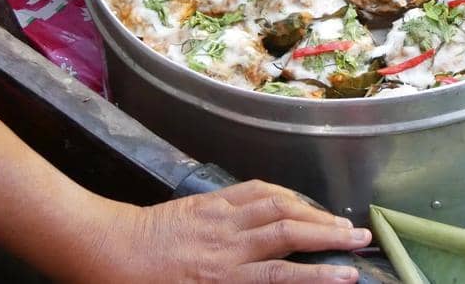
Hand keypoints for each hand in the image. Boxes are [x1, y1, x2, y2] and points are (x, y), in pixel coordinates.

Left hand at [76, 180, 371, 283]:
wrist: (102, 249)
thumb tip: (271, 280)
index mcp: (219, 276)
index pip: (281, 274)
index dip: (319, 274)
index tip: (350, 275)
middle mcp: (226, 244)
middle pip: (289, 232)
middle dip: (330, 234)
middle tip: (362, 237)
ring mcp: (219, 217)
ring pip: (278, 206)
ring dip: (314, 211)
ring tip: (341, 219)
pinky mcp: (210, 201)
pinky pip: (253, 191)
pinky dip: (282, 193)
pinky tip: (297, 199)